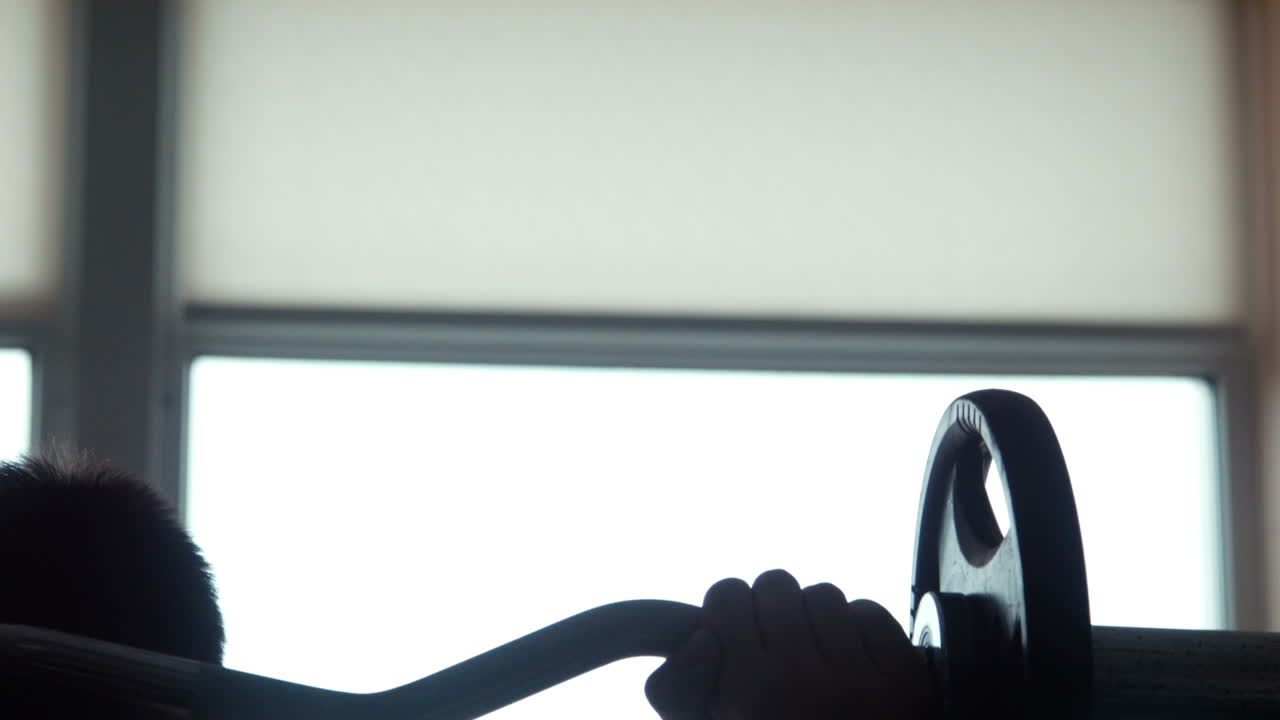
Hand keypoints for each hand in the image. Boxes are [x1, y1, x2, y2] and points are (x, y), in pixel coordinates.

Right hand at [645, 570, 934, 719]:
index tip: (733, 638)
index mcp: (750, 691)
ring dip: (815, 621)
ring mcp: (863, 679)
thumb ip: (678, 688)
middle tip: (775, 649)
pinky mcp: (906, 680)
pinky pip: (870, 614)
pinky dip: (858, 632)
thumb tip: (705, 637)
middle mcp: (805, 680)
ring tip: (815, 662)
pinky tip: (850, 666)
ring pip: (824, 595)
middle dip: (771, 612)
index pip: (727, 594)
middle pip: (776, 583)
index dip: (727, 614)